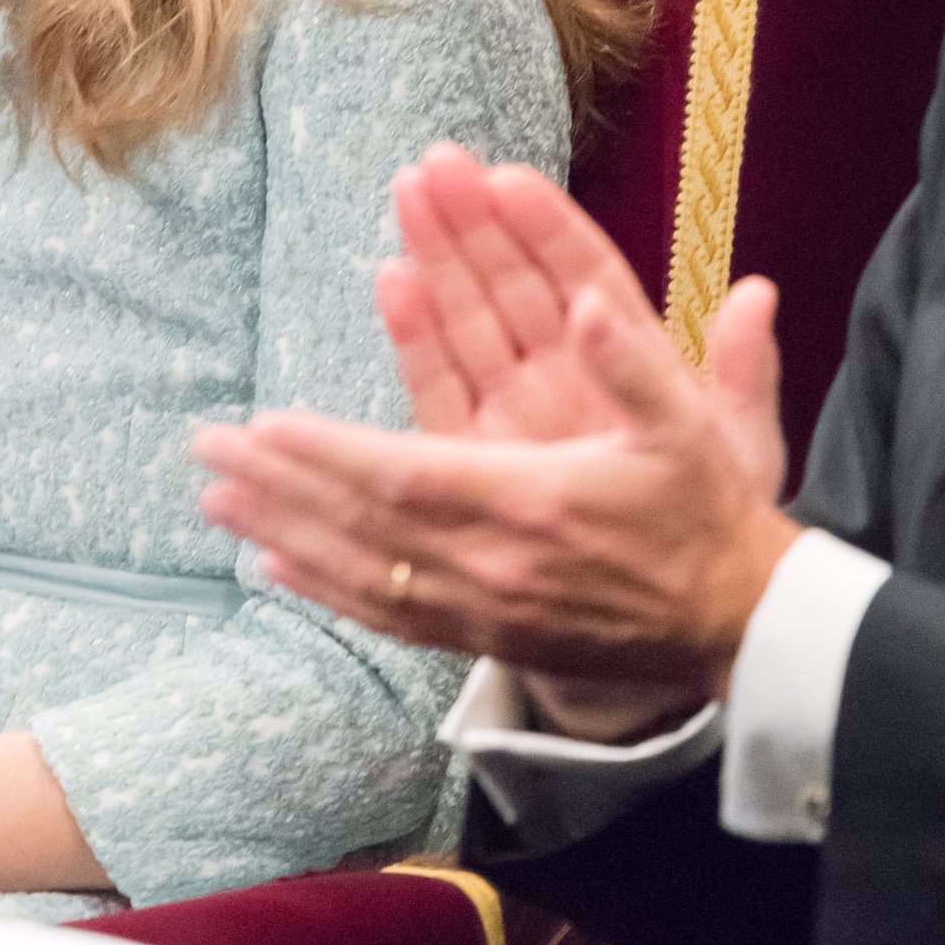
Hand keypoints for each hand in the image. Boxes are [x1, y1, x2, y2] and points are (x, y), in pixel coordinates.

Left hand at [194, 276, 798, 702]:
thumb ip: (636, 362)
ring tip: (213, 503)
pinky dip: (324, 591)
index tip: (262, 423)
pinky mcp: (484, 642)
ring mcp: (481, 614)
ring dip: (280, 533)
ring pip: (357, 573)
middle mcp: (490, 569)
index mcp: (528, 506)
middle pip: (357, 525)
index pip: (402, 476)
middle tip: (203, 451)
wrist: (740, 629)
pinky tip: (275, 570)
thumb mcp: (690, 429)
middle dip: (277, 485)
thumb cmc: (708, 517)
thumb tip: (587, 302)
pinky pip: (385, 617)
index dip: (328, 451)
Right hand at [378, 145, 786, 500]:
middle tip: (435, 165)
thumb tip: (759, 295)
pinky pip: (441, 384)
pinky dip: (416, 334)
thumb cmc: (705, 522)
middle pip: (511, 283)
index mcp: (625, 361)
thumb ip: (742, 374)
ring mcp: (512, 407)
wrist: (664, 605)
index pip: (584, 275)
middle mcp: (562, 373)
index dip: (548, 226)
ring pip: (468, 317)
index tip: (510, 178)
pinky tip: (392, 282)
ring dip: (435, 254)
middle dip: (472, 220)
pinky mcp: (473, 449)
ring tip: (407, 193)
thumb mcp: (738, 448)